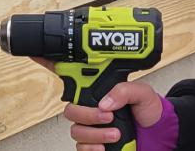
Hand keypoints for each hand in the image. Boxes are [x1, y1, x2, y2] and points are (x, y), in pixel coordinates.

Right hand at [30, 58, 164, 150]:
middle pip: (70, 109)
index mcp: (98, 89)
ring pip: (76, 130)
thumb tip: (105, 103)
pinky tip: (105, 147)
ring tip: (115, 133)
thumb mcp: (142, 93)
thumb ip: (124, 91)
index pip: (71, 76)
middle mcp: (91, 107)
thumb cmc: (148, 111)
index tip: (37, 53)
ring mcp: (91, 126)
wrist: (157, 134)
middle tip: (107, 116)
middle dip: (87, 114)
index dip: (50, 63)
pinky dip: (93, 148)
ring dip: (96, 134)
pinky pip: (81, 148)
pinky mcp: (93, 144)